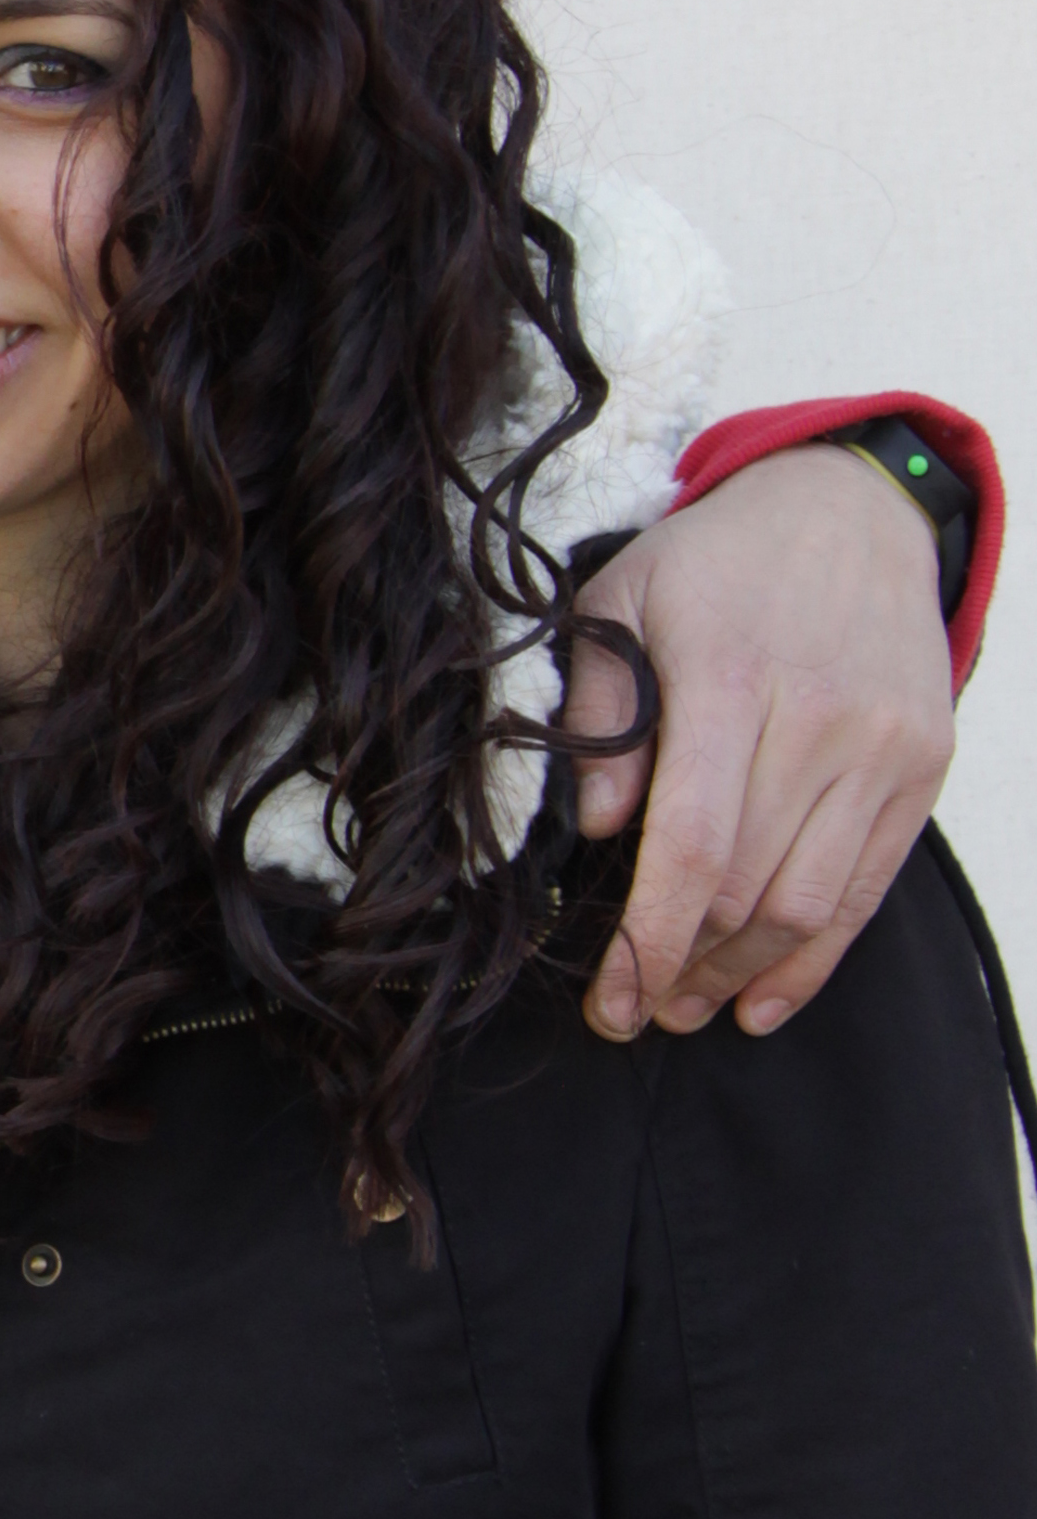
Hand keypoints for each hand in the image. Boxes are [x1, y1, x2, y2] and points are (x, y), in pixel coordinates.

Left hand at [563, 443, 953, 1042]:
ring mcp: (881, 748)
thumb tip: (597, 827)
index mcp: (728, 679)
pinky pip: (866, 889)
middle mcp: (817, 720)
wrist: (853, 508)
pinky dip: (814, 959)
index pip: (690, 845)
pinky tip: (763, 1000)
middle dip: (681, 969)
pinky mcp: (921, 768)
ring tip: (687, 1007)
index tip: (611, 1002)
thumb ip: (601, 710)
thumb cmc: (717, 562)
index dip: (647, 941)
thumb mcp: (619, 598)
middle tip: (633, 1009)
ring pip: (807, 904)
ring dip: (740, 974)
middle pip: (745, 889)